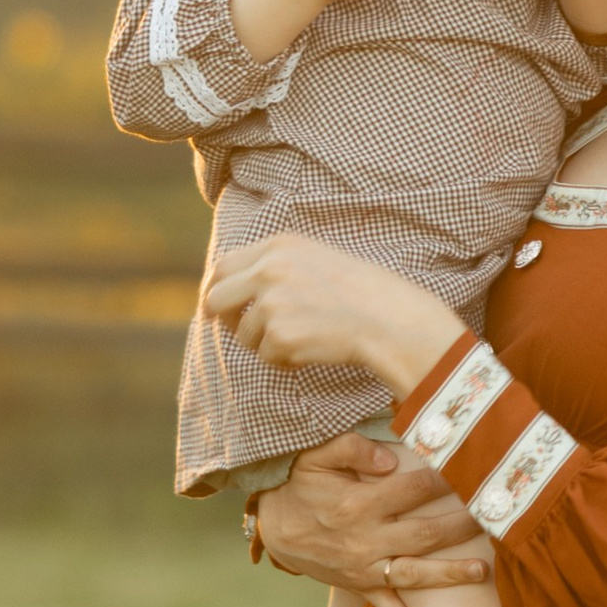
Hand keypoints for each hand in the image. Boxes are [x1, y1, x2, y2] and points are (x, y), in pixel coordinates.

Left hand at [204, 232, 464, 393]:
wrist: (390, 319)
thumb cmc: (362, 292)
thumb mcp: (315, 259)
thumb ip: (276, 266)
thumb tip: (235, 287)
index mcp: (278, 245)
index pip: (223, 266)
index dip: (217, 289)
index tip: (220, 307)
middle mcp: (268, 270)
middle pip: (215, 299)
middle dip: (226, 319)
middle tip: (243, 332)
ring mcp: (271, 303)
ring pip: (244, 335)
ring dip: (266, 344)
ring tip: (306, 338)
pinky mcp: (279, 336)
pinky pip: (266, 357)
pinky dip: (285, 360)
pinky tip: (314, 349)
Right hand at [257, 433, 489, 603]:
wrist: (273, 525)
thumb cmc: (299, 483)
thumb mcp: (316, 455)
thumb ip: (351, 448)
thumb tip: (390, 459)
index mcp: (358, 504)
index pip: (412, 489)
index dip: (444, 479)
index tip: (472, 469)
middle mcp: (364, 540)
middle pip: (424, 534)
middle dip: (462, 526)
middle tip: (496, 516)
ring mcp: (363, 567)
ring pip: (414, 574)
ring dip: (450, 575)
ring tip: (484, 571)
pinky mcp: (360, 585)